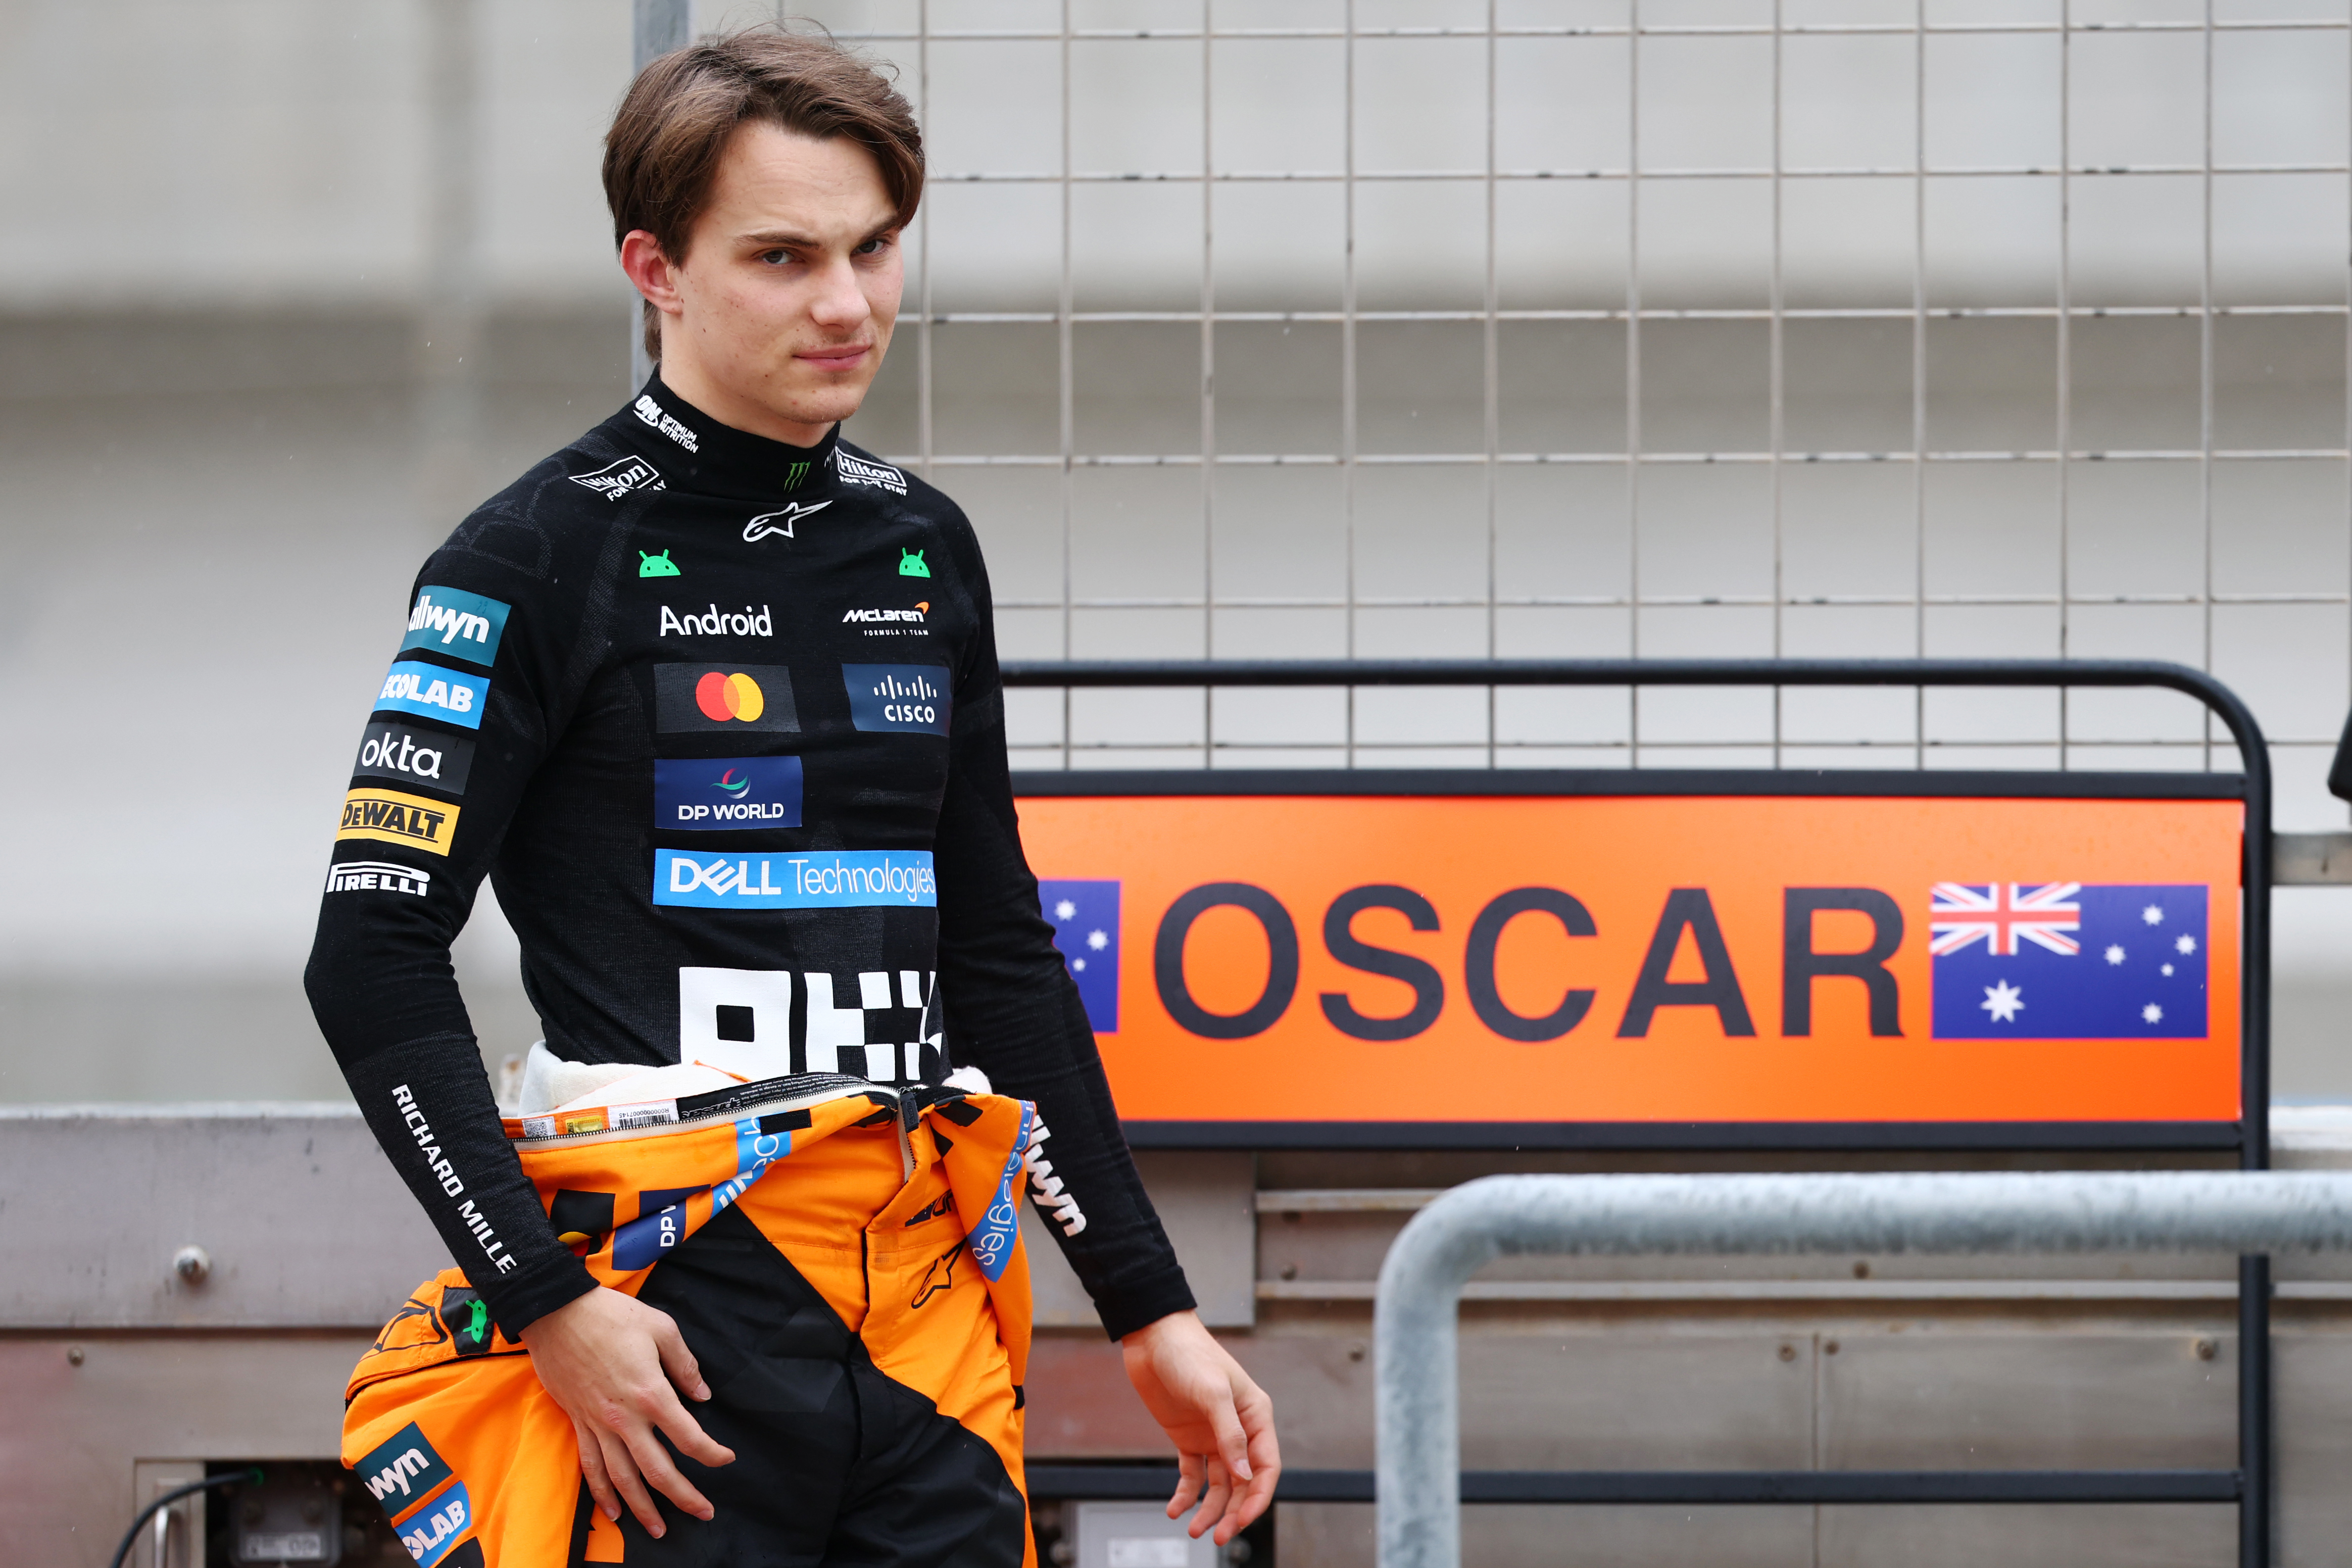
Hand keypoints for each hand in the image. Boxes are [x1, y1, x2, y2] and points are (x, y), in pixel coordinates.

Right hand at [520, 1287, 735, 1537]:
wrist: (558, 1313)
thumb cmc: (612, 1316)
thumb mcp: (662, 1328)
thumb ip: (685, 1365)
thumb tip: (703, 1394)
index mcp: (652, 1394)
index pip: (689, 1438)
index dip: (712, 1454)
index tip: (726, 1459)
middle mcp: (625, 1418)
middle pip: (658, 1471)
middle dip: (684, 1496)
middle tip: (704, 1513)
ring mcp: (598, 1424)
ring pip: (623, 1479)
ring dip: (643, 1508)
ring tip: (660, 1529)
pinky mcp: (578, 1423)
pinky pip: (591, 1467)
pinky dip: (602, 1493)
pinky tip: (614, 1512)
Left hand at [1120, 1309, 1279, 1545]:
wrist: (1152, 1338)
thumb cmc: (1189, 1353)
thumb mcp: (1212, 1391)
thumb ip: (1230, 1434)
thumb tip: (1244, 1475)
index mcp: (1255, 1415)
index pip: (1266, 1467)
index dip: (1258, 1498)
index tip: (1242, 1521)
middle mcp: (1238, 1429)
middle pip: (1243, 1482)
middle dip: (1233, 1511)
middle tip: (1218, 1535)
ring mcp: (1212, 1435)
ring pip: (1219, 1484)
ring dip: (1210, 1508)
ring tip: (1195, 1529)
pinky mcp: (1188, 1438)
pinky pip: (1192, 1474)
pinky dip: (1186, 1494)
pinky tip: (1176, 1509)